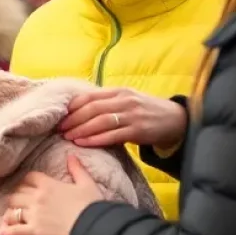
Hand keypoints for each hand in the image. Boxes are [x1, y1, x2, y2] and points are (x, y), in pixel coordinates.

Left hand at [1, 155, 102, 234]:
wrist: (95, 229)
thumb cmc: (92, 206)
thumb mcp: (87, 184)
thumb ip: (77, 169)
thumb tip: (71, 156)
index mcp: (48, 184)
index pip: (28, 178)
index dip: (26, 182)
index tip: (27, 187)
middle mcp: (37, 197)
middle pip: (16, 194)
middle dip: (16, 198)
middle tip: (19, 204)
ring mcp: (34, 215)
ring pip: (12, 211)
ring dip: (10, 214)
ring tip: (11, 218)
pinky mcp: (34, 232)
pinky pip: (14, 230)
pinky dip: (7, 232)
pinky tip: (3, 233)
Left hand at [59, 89, 186, 150]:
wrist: (176, 120)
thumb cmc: (145, 110)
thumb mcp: (127, 100)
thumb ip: (107, 101)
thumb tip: (79, 107)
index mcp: (118, 91)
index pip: (89, 96)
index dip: (72, 106)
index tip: (59, 115)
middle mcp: (124, 100)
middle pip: (92, 108)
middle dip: (73, 119)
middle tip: (59, 128)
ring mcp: (132, 115)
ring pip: (101, 121)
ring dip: (81, 129)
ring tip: (67, 136)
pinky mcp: (139, 130)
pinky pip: (113, 135)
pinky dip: (96, 139)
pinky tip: (84, 143)